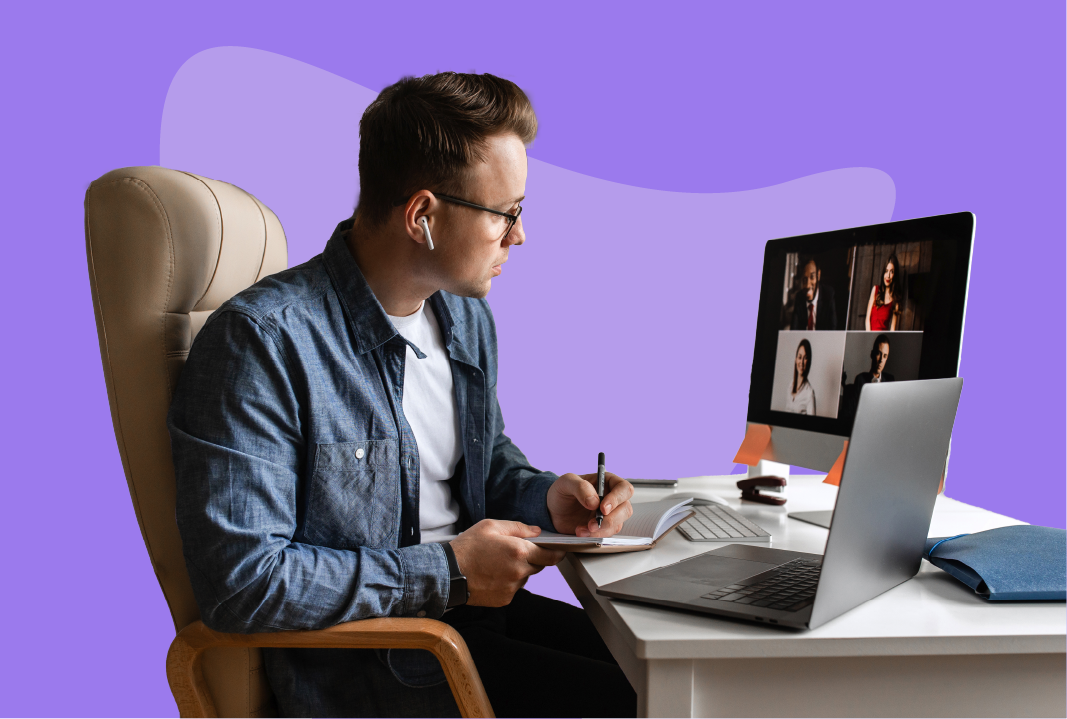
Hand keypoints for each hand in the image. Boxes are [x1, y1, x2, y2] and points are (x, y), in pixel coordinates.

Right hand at [449, 519, 564, 606]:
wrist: (448, 573)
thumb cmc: (467, 547)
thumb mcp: (490, 526)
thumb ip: (518, 527)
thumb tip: (537, 531)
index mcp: (518, 551)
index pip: (550, 555)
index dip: (557, 552)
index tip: (559, 550)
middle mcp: (518, 571)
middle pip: (539, 566)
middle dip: (532, 558)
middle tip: (514, 552)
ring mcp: (512, 587)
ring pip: (525, 577)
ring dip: (519, 570)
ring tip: (498, 563)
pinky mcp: (505, 599)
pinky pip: (514, 588)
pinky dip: (509, 581)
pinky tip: (493, 574)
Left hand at [547, 472, 633, 537]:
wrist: (552, 510)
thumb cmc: (562, 492)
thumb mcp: (566, 483)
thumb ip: (580, 487)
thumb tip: (594, 501)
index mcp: (607, 482)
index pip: (624, 489)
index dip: (617, 499)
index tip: (603, 508)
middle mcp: (612, 498)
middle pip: (625, 509)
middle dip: (610, 519)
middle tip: (592, 523)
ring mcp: (609, 514)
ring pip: (618, 524)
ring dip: (601, 530)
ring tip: (582, 529)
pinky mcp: (603, 527)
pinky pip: (607, 534)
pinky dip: (594, 536)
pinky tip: (581, 532)